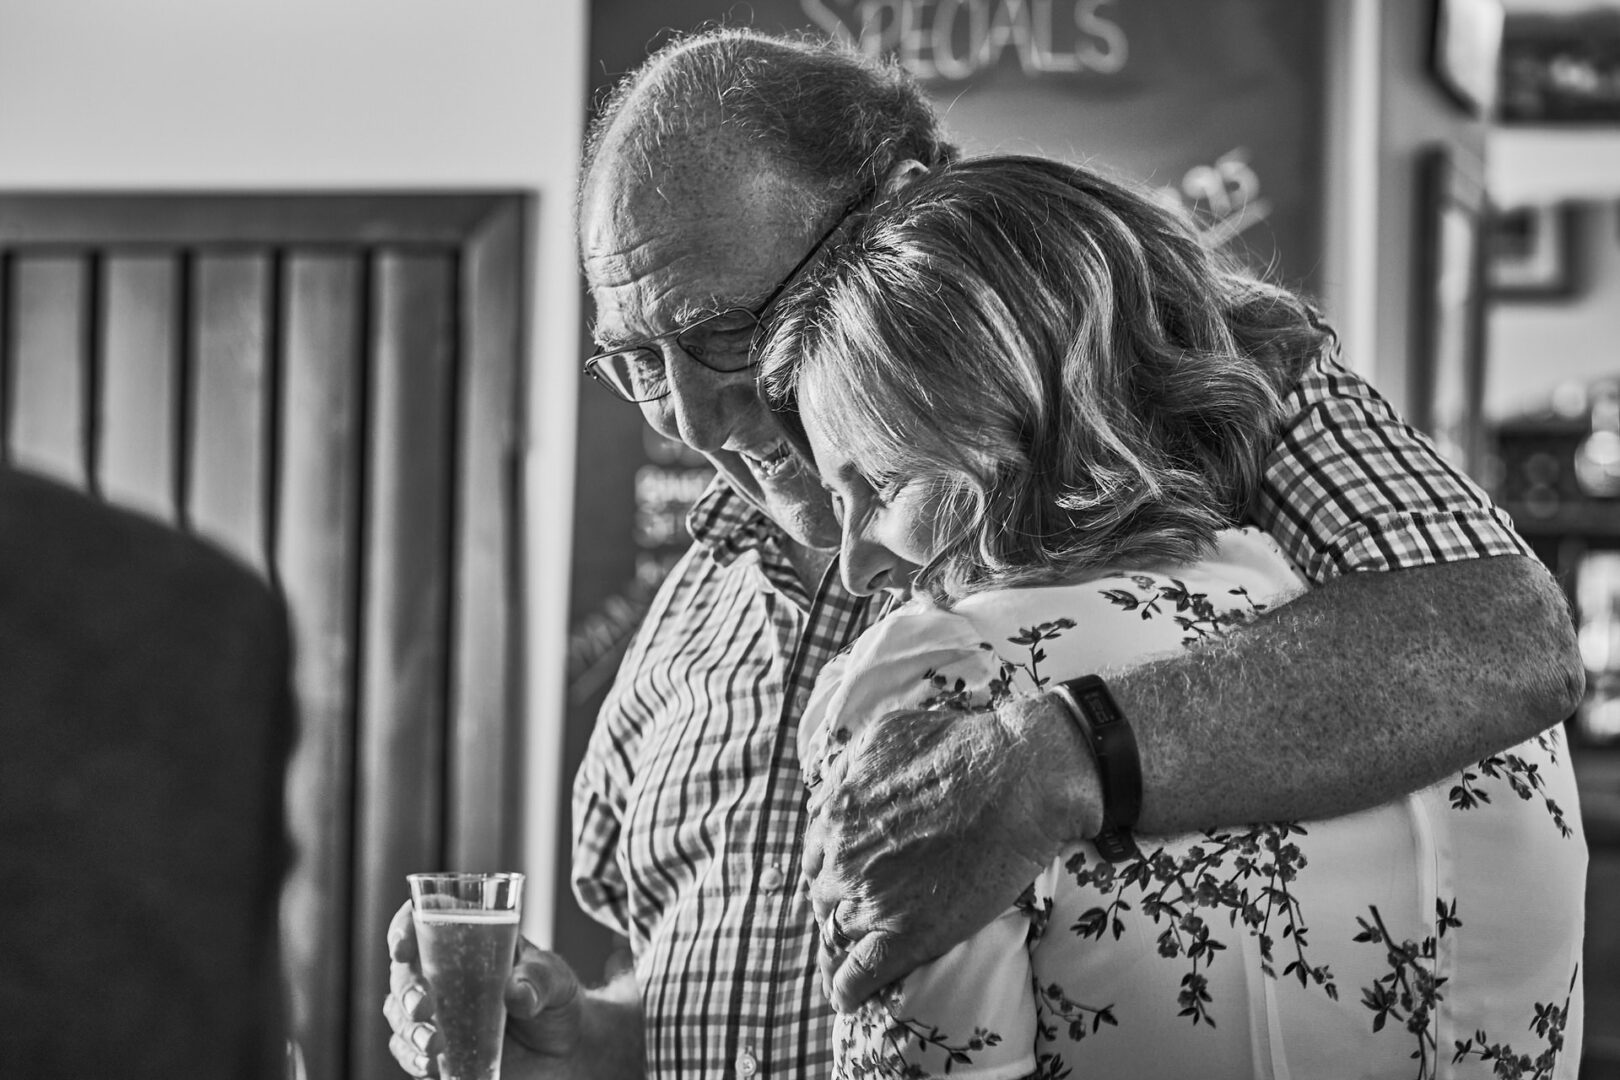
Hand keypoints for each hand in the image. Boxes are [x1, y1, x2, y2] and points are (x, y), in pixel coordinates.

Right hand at [384, 902, 585, 1078]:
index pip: (426, 919)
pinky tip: (430, 1066)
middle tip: (423, 1008)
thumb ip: (539, 980)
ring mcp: (438, 1011)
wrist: (564, 1048)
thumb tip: (516, 993)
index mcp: (468, 939)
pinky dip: (412, 1058)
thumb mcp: (556, 979)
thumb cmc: (555, 997)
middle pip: (404, 972)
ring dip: (409, 1030)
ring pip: (399, 1014)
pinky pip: (409, 1051)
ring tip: (433, 1045)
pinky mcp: (438, 1047)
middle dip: (406, 990)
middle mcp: (443, 971)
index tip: (402, 949)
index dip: (405, 928)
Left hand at [802, 693, 1100, 1012]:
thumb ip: (847, 768)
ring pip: (837, 932)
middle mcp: (842, 858)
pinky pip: (859, 976)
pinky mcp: (906, 934)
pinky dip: (847, 990)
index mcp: (834, 813)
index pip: (816, 855)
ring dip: (844, 939)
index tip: (852, 871)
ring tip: (857, 949)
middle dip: (840, 899)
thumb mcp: (883, 736)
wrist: (1019, 779)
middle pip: (824, 894)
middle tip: (867, 903)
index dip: (834, 865)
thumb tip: (828, 791)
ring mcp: (872, 898)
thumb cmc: (961, 747)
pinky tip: (846, 997)